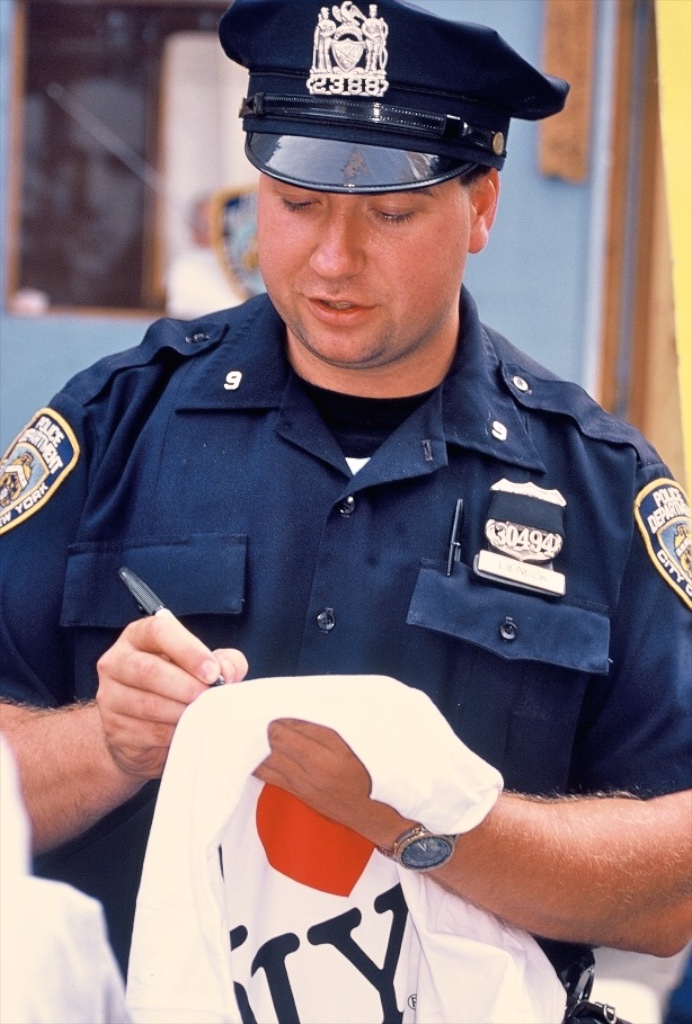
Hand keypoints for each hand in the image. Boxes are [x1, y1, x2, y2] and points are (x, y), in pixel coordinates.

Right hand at [96, 610, 247, 778]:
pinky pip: (148, 732)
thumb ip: (223, 661)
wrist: (142, 731)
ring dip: (182, 712)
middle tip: (209, 697)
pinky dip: (173, 733)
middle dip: (187, 686)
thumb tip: (227, 671)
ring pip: (148, 704)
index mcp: (139, 636)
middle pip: (148, 670)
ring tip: (201, 714)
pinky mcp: (113, 728)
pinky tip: (185, 730)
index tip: (212, 671)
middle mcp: (117, 661)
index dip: (189, 650)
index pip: (158, 631)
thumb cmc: (177, 688)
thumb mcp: (202, 667)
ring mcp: (110, 696)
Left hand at [254, 719, 411, 847]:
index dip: (279, 716)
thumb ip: (323, 729)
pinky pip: (266, 775)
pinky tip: (254, 749)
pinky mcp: (295, 793)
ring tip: (256, 728)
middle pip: (274, 744)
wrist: (371, 813)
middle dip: (267, 726)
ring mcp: (299, 786)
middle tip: (264, 712)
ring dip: (260, 743)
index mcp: (326, 760)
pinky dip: (259, 760)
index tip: (277, 705)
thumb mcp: (353, 745)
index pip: (288, 731)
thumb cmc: (368, 773)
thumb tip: (294, 713)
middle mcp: (309, 775)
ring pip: (266, 760)